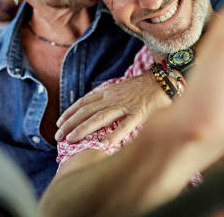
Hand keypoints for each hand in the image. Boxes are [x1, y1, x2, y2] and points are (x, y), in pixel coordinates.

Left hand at [55, 71, 171, 143]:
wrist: (165, 79)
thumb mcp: (122, 89)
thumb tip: (96, 108)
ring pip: (100, 117)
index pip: (84, 102)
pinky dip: (115, 133)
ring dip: (84, 128)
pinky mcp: (139, 112)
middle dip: (70, 123)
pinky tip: (105, 143)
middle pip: (87, 110)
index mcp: (109, 91)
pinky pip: (126, 124)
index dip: (70, 112)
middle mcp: (113, 97)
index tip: (59, 123)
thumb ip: (109, 98)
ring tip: (71, 139)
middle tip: (58, 136)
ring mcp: (126, 105)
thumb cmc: (145, 87)